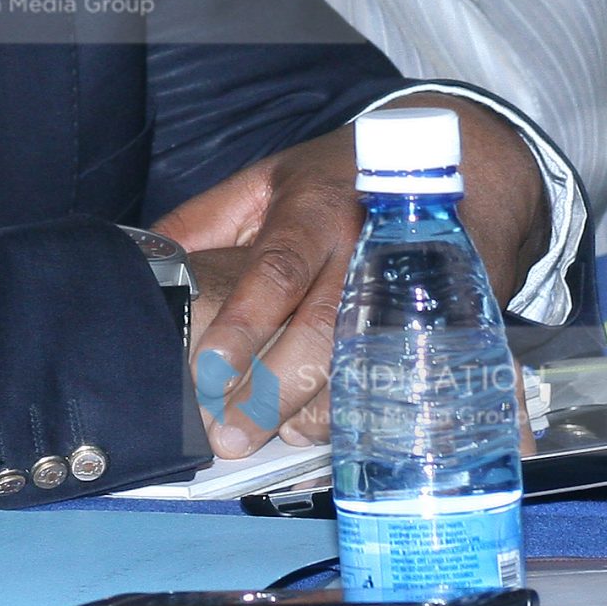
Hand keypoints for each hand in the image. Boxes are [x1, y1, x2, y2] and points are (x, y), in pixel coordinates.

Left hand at [157, 95, 549, 456]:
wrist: (463, 166)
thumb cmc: (341, 179)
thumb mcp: (266, 181)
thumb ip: (205, 220)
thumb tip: (142, 258)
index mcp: (314, 212)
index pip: (276, 270)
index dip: (245, 322)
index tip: (209, 366)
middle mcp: (366, 248)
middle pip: (324, 327)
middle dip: (276, 387)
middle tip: (233, 432)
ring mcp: (413, 285)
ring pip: (366, 358)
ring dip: (320, 407)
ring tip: (277, 439)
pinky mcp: (447, 316)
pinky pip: (406, 370)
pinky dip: (368, 406)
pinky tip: (333, 431)